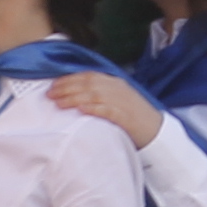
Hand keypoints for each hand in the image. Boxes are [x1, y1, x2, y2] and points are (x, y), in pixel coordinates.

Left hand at [43, 71, 161, 145]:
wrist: (157, 131)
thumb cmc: (135, 117)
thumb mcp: (119, 99)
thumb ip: (101, 94)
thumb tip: (77, 95)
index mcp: (116, 83)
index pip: (88, 75)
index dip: (69, 79)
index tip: (53, 85)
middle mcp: (118, 89)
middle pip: (88, 83)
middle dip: (66, 88)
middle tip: (49, 94)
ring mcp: (122, 102)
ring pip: (94, 95)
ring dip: (74, 98)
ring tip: (58, 103)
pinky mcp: (125, 117)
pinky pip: (107, 110)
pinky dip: (93, 108)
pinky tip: (82, 110)